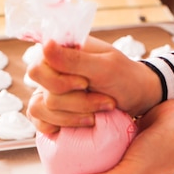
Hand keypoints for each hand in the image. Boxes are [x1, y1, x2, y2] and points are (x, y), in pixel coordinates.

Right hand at [27, 36, 162, 132]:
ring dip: (74, 117)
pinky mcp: (52, 114)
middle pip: (45, 95)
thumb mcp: (106, 67)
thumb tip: (45, 46)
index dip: (60, 82)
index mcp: (58, 53)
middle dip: (77, 103)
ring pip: (42, 111)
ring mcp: (48, 94)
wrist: (136, 98)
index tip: (85, 84)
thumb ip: (75, 60)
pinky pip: (42, 125)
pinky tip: (84, 123)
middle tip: (105, 101)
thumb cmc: (124, 78)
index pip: (38, 70)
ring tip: (98, 114)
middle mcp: (49, 73)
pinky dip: (63, 127)